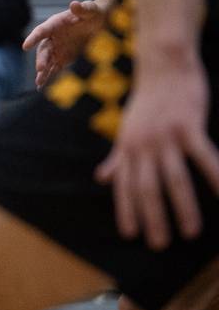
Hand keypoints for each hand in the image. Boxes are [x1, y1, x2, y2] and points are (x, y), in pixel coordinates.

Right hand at [23, 0, 112, 87]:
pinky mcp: (64, 58)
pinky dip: (49, 76)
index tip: (26, 46)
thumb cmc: (94, 13)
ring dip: (42, 71)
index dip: (33, 38)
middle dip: (41, 59)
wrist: (102, 23)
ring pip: (47, 60)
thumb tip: (74, 4)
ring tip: (39, 82)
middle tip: (41, 69)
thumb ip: (83, 8)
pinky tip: (42, 86)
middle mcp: (53, 37)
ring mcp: (58, 48)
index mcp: (56, 23)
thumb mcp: (91, 10)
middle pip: (44, 49)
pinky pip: (54, 68)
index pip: (42, 31)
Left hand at [96, 50, 218, 249]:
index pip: (125, 186)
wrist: (163, 65)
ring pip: (174, 179)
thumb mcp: (127, 131)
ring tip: (191, 232)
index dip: (127, 210)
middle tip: (159, 245)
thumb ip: (118, 157)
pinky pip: (203, 156)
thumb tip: (101, 179)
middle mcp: (142, 145)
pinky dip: (215, 176)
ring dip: (183, 208)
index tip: (130, 235)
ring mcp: (165, 136)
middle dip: (153, 219)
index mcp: (127, 148)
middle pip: (147, 189)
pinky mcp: (187, 125)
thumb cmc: (148, 101)